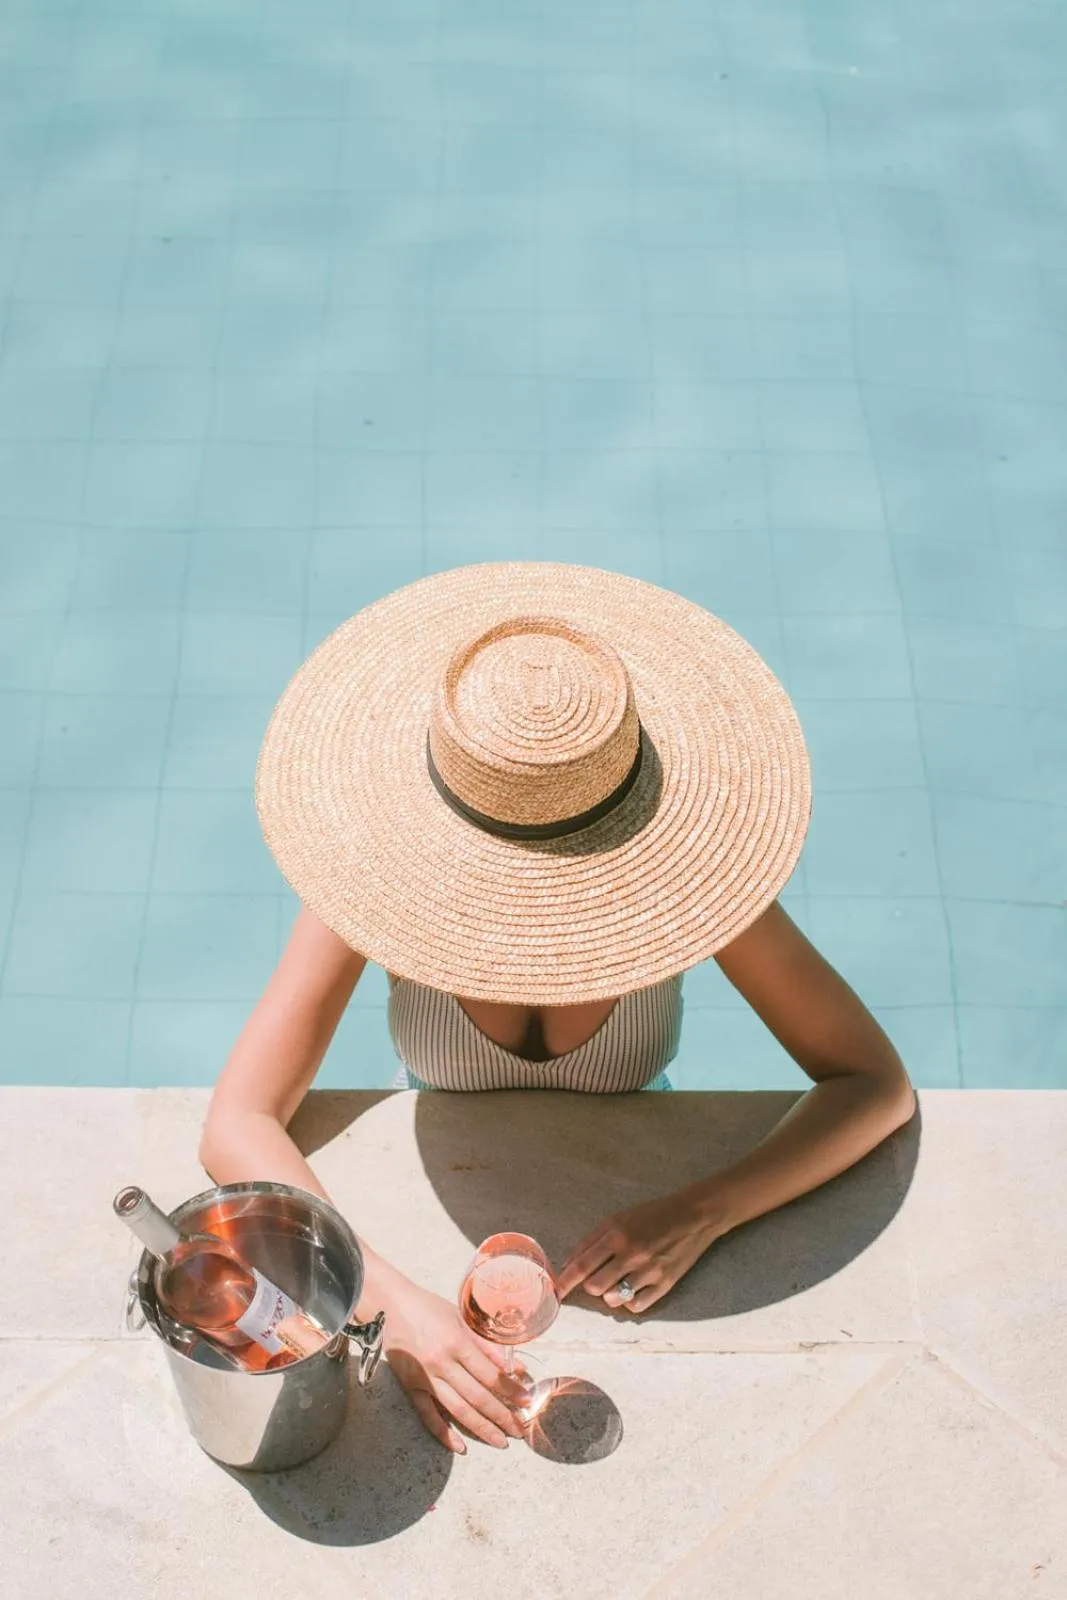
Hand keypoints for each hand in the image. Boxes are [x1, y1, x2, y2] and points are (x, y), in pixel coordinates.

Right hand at [381, 1279, 526, 1453]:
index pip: (490, 1374)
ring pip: (457, 1410)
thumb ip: (487, 1345)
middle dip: (501, 1416)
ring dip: (480, 1428)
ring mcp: (425, 1378)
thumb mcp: (461, 1319)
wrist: (389, 1307)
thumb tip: (513, 1367)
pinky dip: (443, 1433)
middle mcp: (441, 1363)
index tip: (526, 1401)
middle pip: (477, 1397)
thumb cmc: (428, 1308)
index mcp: (457, 1343)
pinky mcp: (410, 1387)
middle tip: (518, 1430)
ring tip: (500, 1441)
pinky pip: (427, 1415)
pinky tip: (460, 1446)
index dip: (511, 1390)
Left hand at [556, 1188, 724, 1314]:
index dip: (565, 1281)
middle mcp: (632, 1253)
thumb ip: (592, 1241)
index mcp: (617, 1234)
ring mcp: (649, 1270)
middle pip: (595, 1286)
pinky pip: (636, 1306)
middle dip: (589, 1286)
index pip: (582, 1265)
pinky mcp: (665, 1284)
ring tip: (617, 1281)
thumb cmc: (651, 1215)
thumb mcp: (618, 1218)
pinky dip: (628, 1302)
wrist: (693, 1215)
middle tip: (595, 1278)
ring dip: (608, 1294)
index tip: (555, 1292)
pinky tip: (632, 1289)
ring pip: (613, 1299)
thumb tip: (569, 1265)